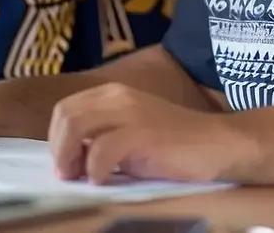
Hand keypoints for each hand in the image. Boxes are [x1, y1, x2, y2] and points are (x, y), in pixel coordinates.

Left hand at [48, 83, 244, 183]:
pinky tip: (104, 180)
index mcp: (112, 93)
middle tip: (69, 174)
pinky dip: (95, 169)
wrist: (216, 144)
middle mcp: (117, 95)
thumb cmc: (173, 145)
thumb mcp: (130, 132)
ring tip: (82, 177)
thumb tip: (70, 158)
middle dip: (58, 148)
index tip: (65, 165)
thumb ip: (102, 135)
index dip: (56, 138)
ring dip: (70, 157)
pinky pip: (101, 149)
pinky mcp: (142, 132)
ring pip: (76, 126)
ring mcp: (130, 111)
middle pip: (65, 115)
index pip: (65, 108)